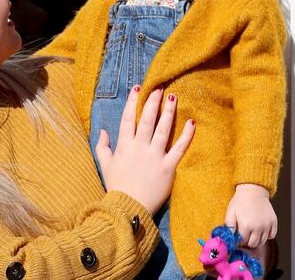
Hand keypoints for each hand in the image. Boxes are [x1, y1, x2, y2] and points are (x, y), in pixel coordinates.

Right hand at [95, 87, 194, 214]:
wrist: (129, 207)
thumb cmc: (117, 186)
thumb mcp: (105, 165)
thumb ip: (102, 147)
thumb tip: (102, 131)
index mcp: (124, 145)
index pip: (128, 118)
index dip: (133, 102)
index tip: (138, 89)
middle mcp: (140, 147)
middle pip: (148, 119)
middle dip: (153, 101)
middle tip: (160, 88)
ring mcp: (155, 156)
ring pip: (164, 129)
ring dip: (169, 112)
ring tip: (173, 97)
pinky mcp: (168, 167)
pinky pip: (179, 148)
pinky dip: (186, 135)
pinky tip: (191, 122)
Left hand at [225, 183, 276, 247]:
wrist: (253, 190)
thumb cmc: (240, 201)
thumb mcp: (230, 212)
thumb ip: (229, 226)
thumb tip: (230, 237)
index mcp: (246, 225)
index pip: (242, 241)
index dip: (238, 240)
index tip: (237, 236)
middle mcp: (258, 227)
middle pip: (253, 244)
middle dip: (247, 241)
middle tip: (244, 235)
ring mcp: (267, 225)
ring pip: (263, 241)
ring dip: (256, 240)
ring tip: (252, 232)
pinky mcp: (274, 222)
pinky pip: (272, 235)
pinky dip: (266, 235)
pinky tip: (260, 230)